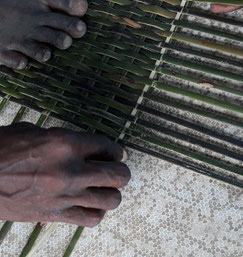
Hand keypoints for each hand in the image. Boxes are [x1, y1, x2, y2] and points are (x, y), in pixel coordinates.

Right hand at [0, 123, 129, 226]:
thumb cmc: (2, 149)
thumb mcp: (34, 131)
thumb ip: (62, 138)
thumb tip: (81, 144)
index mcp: (66, 143)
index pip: (107, 147)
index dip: (117, 150)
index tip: (117, 153)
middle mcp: (71, 169)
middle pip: (118, 175)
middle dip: (122, 172)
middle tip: (117, 170)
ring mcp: (65, 195)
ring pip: (111, 200)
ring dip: (112, 194)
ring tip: (106, 189)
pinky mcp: (55, 215)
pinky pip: (90, 219)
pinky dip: (96, 213)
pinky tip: (90, 205)